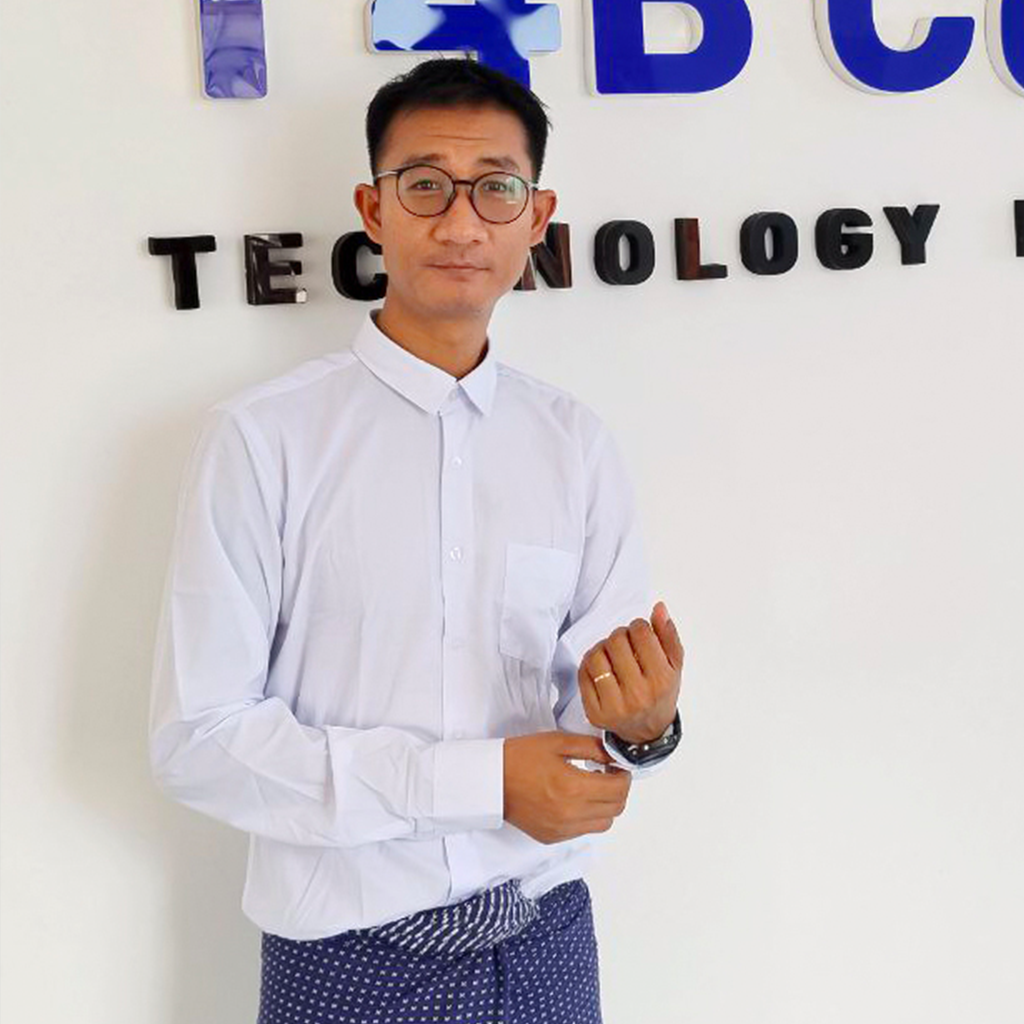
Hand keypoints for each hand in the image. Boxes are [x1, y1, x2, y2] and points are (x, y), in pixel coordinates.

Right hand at [502, 732, 632, 844]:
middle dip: (618, 790)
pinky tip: (574, 800)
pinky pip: (583, 831)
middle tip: (607, 774)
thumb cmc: (520, 757)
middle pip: (616, 809)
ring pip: (603, 824)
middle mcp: (571, 814)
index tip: (616, 766)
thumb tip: (614, 755)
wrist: (490, 780)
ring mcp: (562, 829)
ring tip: (591, 788)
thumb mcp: (558, 742)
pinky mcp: (552, 837)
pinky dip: (587, 817)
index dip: (624, 775)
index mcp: (574, 787)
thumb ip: (591, 747)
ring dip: (605, 806)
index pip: (619, 789)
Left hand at [577, 600, 683, 743]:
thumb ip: (668, 635)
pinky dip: (590, 663)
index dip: (638, 626)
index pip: (641, 634)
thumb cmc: (661, 692)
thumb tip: (658, 608)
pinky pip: (583, 673)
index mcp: (661, 680)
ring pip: (596, 655)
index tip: (639, 632)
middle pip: (616, 641)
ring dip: (602, 646)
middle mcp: (638, 695)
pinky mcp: (594, 713)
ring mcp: (614, 706)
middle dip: (620, 634)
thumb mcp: (673, 665)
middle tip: (625, 642)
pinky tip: (602, 666)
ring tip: (612, 652)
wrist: (647, 731)